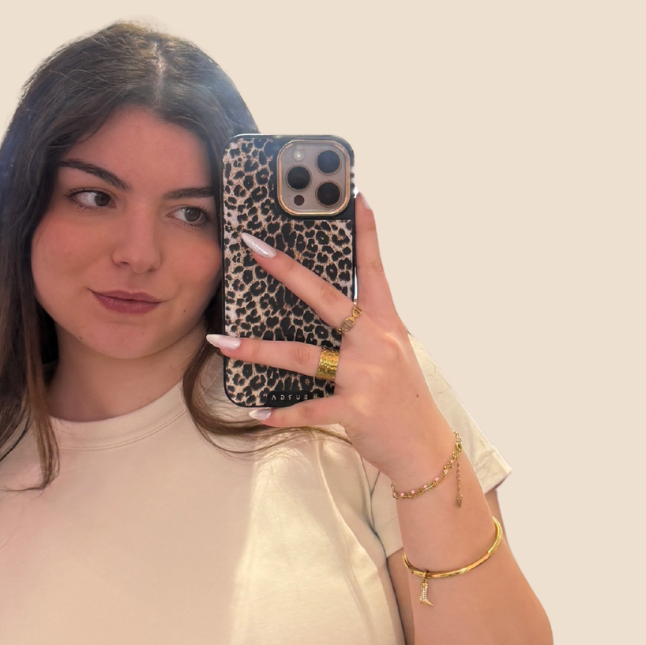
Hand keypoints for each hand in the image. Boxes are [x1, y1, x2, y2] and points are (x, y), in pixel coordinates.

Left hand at [207, 194, 454, 483]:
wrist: (423, 448)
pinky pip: (307, 409)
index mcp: (387, 324)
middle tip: (255, 247)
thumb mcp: (394, 355)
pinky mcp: (353, 410)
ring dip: (257, 349)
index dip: (367, 233)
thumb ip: (366, 331)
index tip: (357, 196)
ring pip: (301, 356)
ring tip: (222, 341)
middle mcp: (375, 343)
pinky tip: (255, 411)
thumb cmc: (402, 400)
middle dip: (287, 271)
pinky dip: (279, 413)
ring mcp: (364, 376)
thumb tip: (336, 313)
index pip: (376, 269)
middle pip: (326, 298)